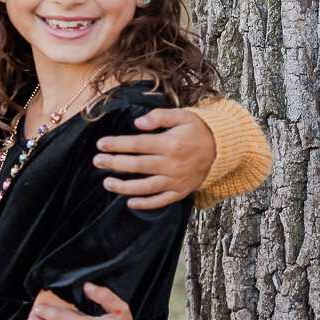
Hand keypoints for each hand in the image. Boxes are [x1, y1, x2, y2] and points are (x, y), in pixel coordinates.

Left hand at [93, 107, 214, 208]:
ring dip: (125, 187)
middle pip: (138, 165)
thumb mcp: (182, 115)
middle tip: (97, 161)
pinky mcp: (181, 191)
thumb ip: (160, 116)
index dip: (117, 144)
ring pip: (146, 186)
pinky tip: (130, 203)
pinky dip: (146, 204)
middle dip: (115, 163)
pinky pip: (162, 200)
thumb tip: (138, 122)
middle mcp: (172, 164)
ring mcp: (177, 180)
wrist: (223, 149)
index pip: (138, 145)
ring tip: (107, 183)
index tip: (101, 144)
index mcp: (171, 143)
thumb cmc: (198, 130)